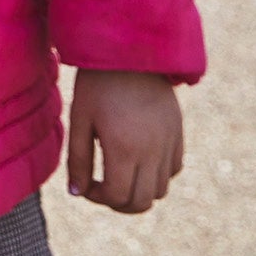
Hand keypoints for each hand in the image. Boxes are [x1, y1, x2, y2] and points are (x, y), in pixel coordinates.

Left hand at [66, 69, 183, 213]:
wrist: (130, 52)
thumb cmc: (96, 84)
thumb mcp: (80, 120)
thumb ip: (78, 160)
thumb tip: (76, 193)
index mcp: (124, 148)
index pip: (116, 196)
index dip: (97, 197)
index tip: (85, 184)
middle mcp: (152, 151)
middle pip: (142, 202)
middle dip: (119, 203)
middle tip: (102, 188)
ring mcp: (169, 143)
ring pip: (161, 190)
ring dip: (140, 192)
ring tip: (119, 175)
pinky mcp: (178, 133)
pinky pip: (174, 169)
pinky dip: (158, 175)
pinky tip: (139, 160)